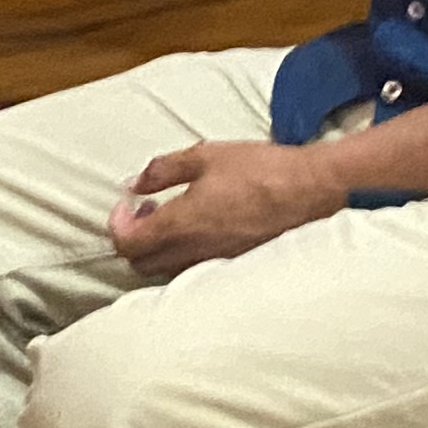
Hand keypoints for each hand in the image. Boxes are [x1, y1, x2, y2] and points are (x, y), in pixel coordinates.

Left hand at [108, 139, 349, 275]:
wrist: (311, 189)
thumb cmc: (259, 169)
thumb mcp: (204, 156)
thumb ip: (161, 170)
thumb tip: (134, 184)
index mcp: (181, 225)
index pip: (127, 243)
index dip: (116, 224)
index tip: (125, 204)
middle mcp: (194, 252)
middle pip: (140, 264)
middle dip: (133, 239)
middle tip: (146, 210)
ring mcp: (216, 263)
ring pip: (167, 271)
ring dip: (158, 248)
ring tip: (172, 217)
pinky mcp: (235, 266)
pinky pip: (195, 271)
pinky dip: (183, 256)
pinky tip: (199, 230)